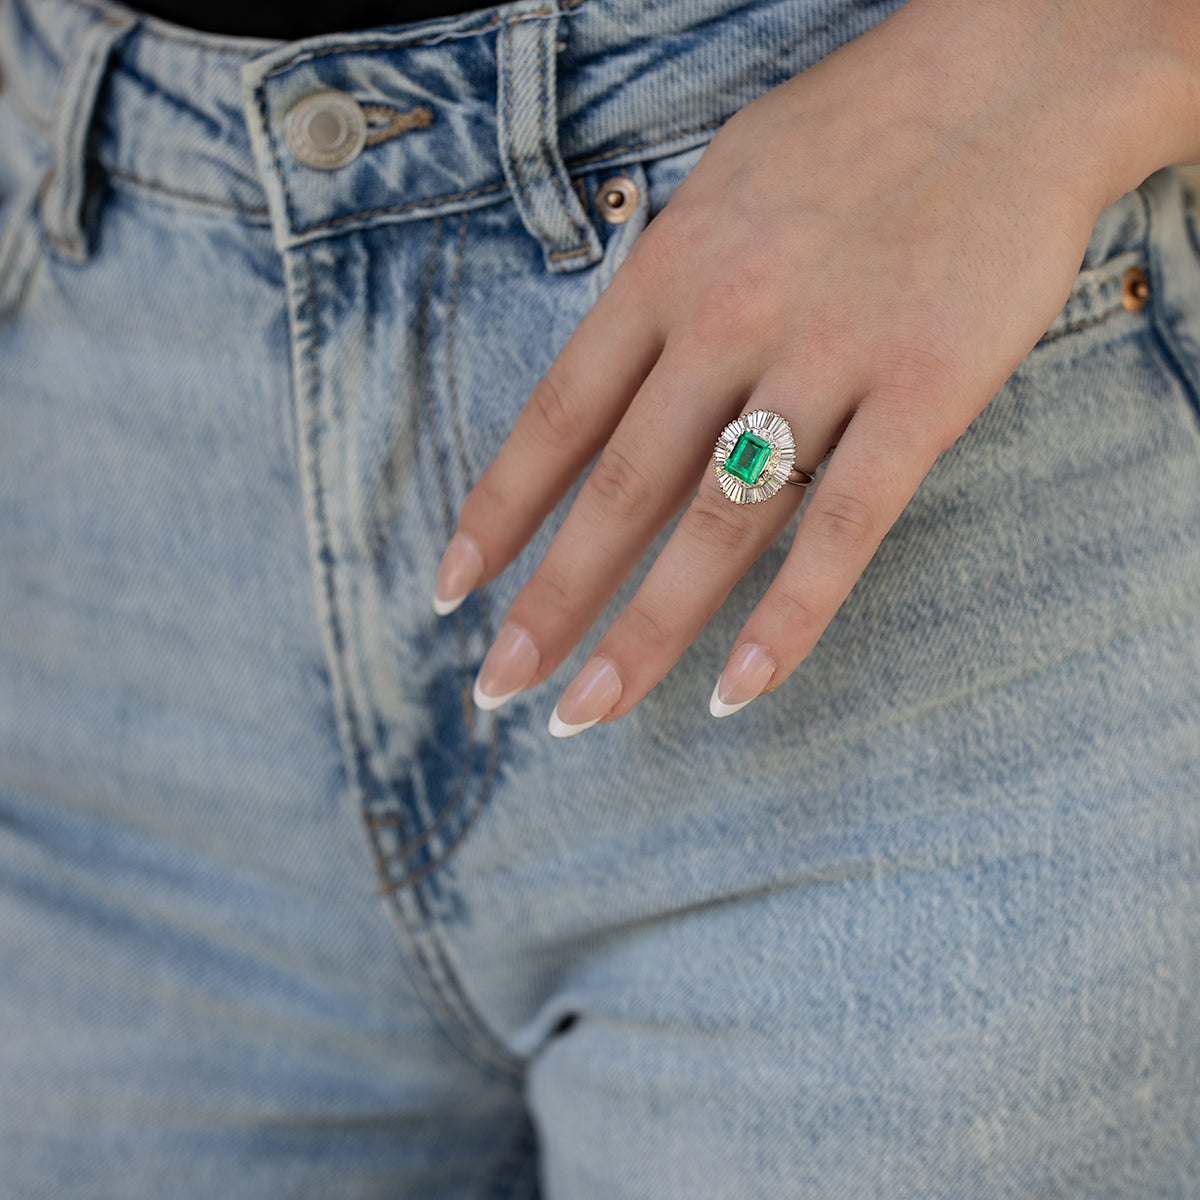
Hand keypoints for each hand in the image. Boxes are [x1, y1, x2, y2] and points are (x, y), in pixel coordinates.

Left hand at [432, 0, 1198, 734]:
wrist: (1015, 76)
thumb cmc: (857, 132)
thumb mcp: (720, 187)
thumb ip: (662, 291)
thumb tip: (610, 384)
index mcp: (670, 270)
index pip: (557, 415)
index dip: (497, 511)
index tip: (449, 587)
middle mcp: (729, 322)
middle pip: (619, 489)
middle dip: (550, 600)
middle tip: (497, 685)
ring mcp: (826, 360)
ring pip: (715, 525)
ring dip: (645, 631)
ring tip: (588, 709)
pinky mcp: (923, 395)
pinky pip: (843, 528)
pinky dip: (789, 620)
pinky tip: (739, 693)